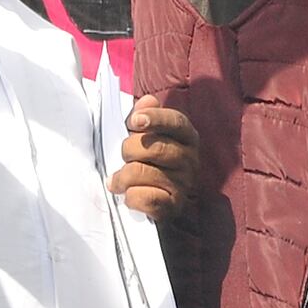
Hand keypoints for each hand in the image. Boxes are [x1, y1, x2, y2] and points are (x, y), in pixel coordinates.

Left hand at [114, 98, 204, 223]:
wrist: (161, 200)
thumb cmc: (152, 160)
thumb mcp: (149, 134)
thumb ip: (145, 115)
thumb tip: (147, 101)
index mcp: (187, 137)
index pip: (176, 122)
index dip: (156, 118)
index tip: (134, 121)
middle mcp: (191, 160)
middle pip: (155, 148)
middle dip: (129, 150)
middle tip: (122, 156)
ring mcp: (184, 184)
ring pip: (145, 174)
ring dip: (123, 177)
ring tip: (116, 181)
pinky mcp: (174, 207)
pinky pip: (148, 199)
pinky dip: (132, 197)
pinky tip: (127, 195)